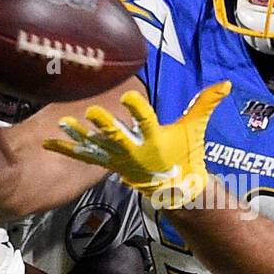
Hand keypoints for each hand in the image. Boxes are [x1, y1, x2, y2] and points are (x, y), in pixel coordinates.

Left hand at [42, 81, 231, 207]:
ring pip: (97, 146)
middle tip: (91, 112)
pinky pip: (86, 156)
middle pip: (118, 137)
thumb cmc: (185, 156)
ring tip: (64, 123)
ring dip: (81, 135)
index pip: (147, 123)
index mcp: (156, 141)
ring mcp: (120, 160)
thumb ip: (205, 104)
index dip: (138, 110)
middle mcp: (136, 151)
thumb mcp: (195, 130)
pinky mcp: (110, 164)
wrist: (176, 190)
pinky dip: (68, 149)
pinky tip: (49, 141)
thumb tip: (225, 84)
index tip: (128, 96)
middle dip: (105, 125)